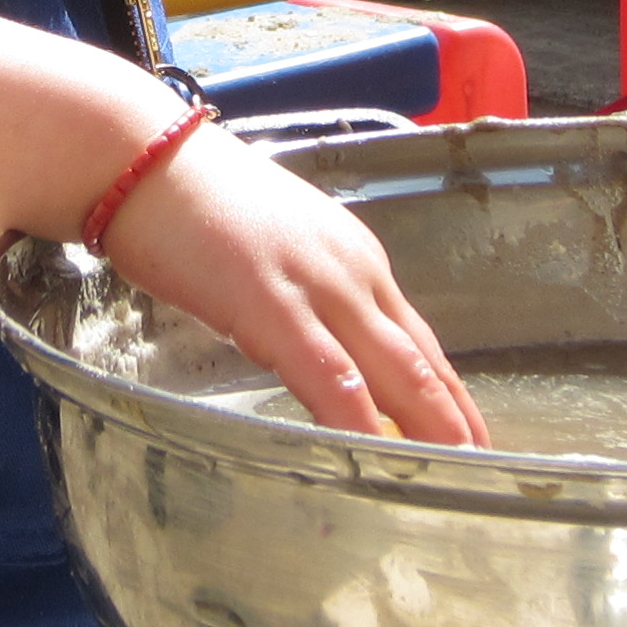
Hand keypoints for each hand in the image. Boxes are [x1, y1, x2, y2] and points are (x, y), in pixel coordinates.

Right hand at [98, 126, 488, 445]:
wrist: (139, 154)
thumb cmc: (190, 202)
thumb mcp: (271, 247)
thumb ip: (301, 291)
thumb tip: (311, 339)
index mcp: (353, 257)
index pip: (417, 337)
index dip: (448, 392)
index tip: (469, 433)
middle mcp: (352, 269)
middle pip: (422, 358)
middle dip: (458, 419)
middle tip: (487, 467)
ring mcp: (317, 286)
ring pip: (395, 368)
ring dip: (430, 427)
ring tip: (458, 472)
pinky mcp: (271, 305)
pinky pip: (330, 376)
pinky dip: (359, 422)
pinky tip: (375, 456)